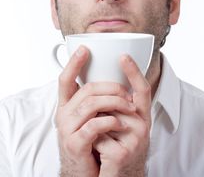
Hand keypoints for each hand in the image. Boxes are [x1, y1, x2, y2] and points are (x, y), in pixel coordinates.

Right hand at [55, 46, 134, 176]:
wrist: (85, 172)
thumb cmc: (90, 142)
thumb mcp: (89, 118)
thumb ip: (94, 100)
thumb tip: (111, 80)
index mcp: (67, 106)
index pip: (65, 79)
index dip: (73, 63)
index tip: (85, 49)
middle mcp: (63, 114)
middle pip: (87, 89)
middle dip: (112, 87)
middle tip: (127, 93)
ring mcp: (67, 129)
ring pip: (92, 103)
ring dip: (115, 102)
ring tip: (129, 107)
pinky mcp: (75, 144)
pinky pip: (95, 125)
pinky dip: (112, 121)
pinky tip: (121, 123)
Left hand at [94, 55, 151, 176]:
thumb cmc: (118, 148)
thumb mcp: (122, 125)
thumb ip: (117, 106)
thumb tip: (102, 85)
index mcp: (141, 115)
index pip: (142, 88)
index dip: (134, 71)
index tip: (124, 56)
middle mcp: (142, 125)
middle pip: (115, 102)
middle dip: (100, 111)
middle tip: (101, 126)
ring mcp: (134, 140)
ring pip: (102, 118)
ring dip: (95, 128)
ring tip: (103, 141)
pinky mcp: (121, 154)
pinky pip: (97, 136)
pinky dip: (93, 142)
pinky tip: (100, 152)